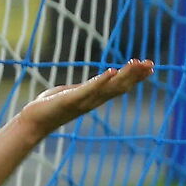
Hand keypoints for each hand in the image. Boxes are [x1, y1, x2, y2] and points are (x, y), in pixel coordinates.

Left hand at [18, 60, 152, 134]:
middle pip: (120, 87)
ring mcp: (84, 101)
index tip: (149, 66)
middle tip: (151, 64)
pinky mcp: (72, 100)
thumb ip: (82, 89)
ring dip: (124, 75)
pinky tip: (112, 71)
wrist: (33, 121)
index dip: (134, 77)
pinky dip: (101, 81)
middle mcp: (93, 100)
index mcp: (94, 97)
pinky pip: (89, 89)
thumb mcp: (70, 93)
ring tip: (137, 63)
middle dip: (136, 75)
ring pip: (110, 87)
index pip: (119, 86)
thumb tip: (86, 85)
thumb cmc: (49, 106)